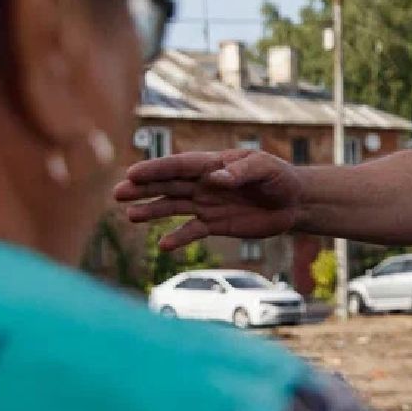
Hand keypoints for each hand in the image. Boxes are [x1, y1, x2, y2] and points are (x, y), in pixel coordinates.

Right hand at [113, 150, 302, 250]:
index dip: (156, 169)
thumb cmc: (279, 178)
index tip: (133, 173)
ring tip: (130, 215)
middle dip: (143, 188)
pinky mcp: (214, 224)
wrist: (293, 202)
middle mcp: (204, 184)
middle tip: (118, 192)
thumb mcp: (266, 169)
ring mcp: (207, 204)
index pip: (179, 166)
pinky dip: (178, 238)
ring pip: (173, 207)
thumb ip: (241, 172)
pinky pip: (192, 231)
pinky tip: (163, 246)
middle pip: (168, 185)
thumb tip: (216, 179)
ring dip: (152, 211)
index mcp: (213, 164)